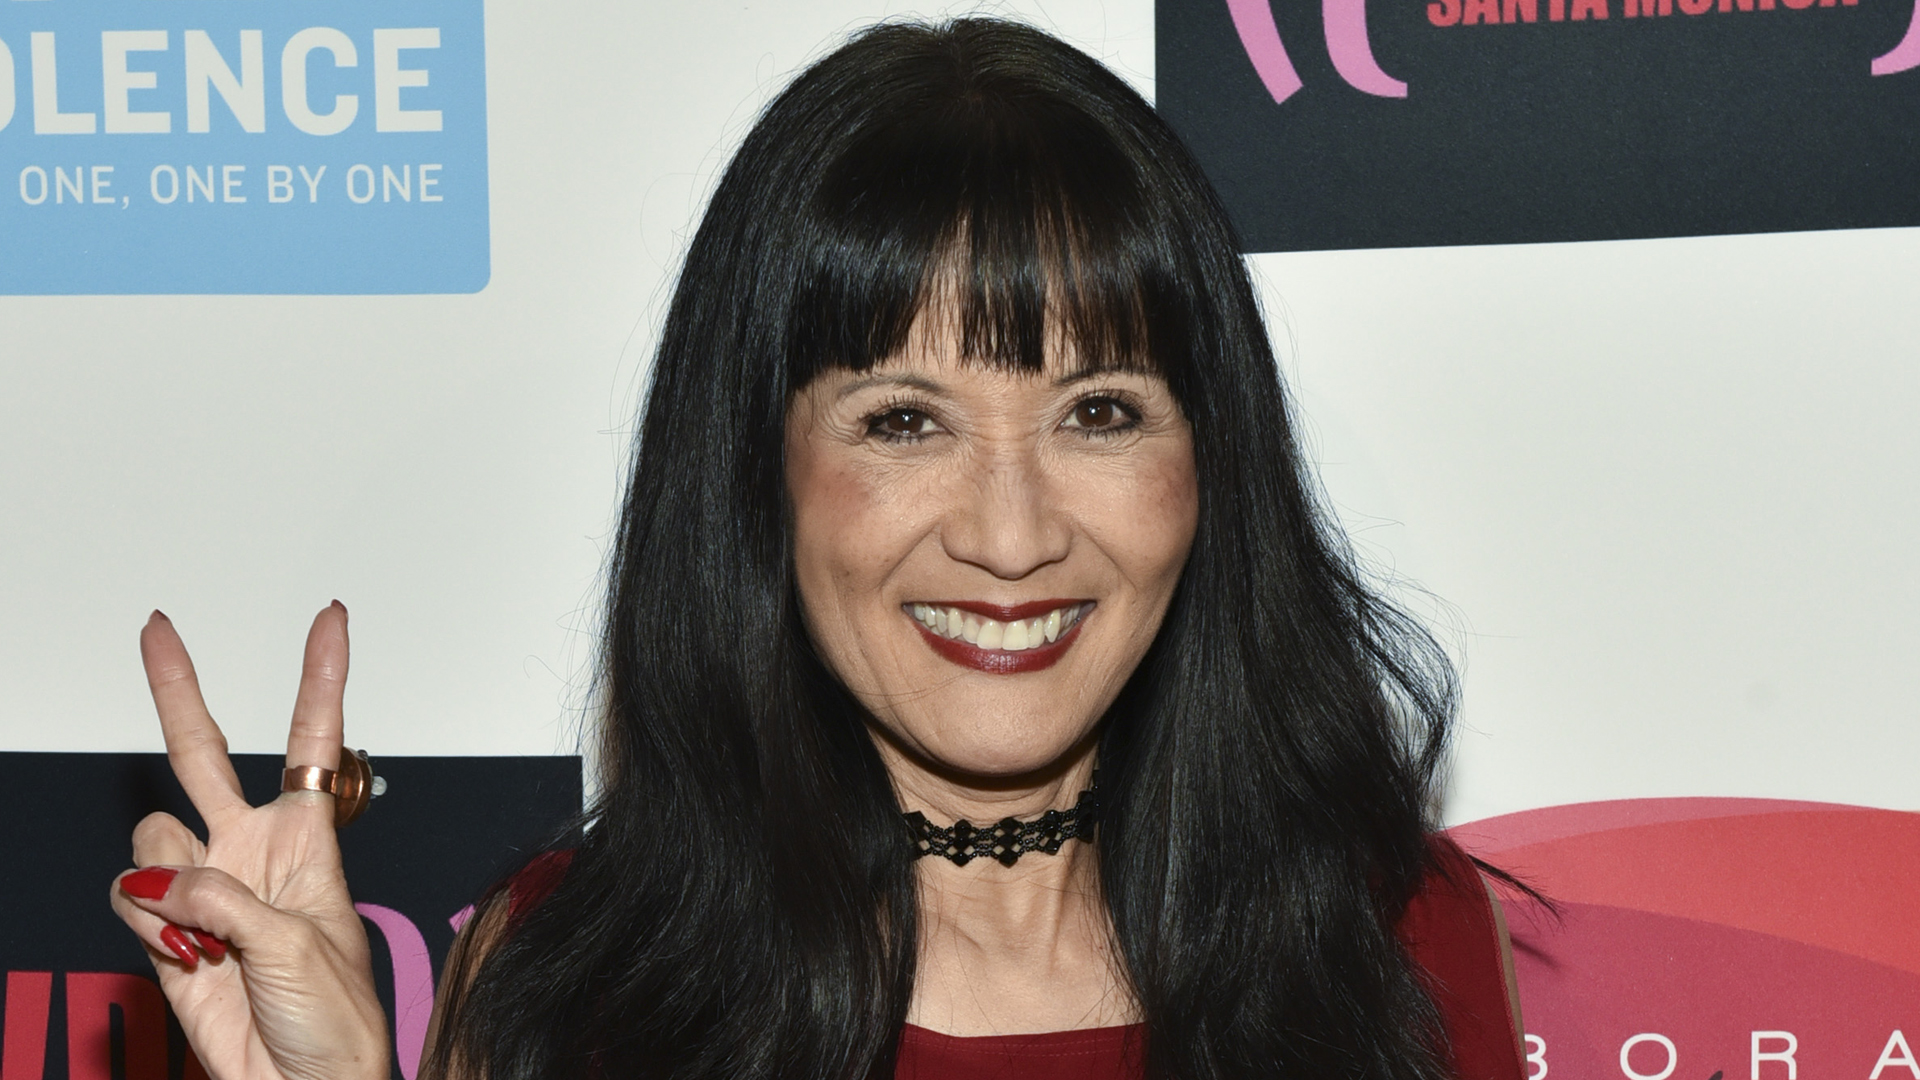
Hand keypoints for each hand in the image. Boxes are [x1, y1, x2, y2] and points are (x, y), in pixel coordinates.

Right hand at [109, 604, 389, 1079]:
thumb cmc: (335, 1020)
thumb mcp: (299, 946)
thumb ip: (228, 902)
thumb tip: (162, 879)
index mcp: (307, 840)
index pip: (313, 740)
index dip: (320, 677)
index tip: (330, 617)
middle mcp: (251, 851)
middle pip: (204, 755)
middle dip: (177, 692)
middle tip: (156, 629)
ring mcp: (205, 889)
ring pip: (152, 838)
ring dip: (169, 882)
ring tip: (207, 935)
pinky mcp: (165, 933)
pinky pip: (130, 897)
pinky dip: (146, 922)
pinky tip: (185, 954)